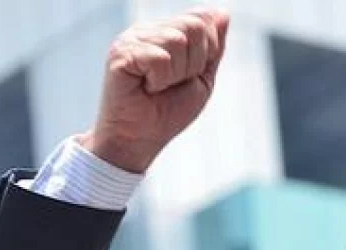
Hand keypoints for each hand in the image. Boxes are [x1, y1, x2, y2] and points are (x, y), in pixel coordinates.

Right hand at [79, 8, 229, 172]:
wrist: (140, 140)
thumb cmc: (167, 112)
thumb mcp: (201, 78)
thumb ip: (213, 46)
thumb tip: (224, 13)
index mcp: (165, 32)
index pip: (201, 20)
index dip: (206, 53)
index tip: (187, 76)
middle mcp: (147, 30)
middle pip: (194, 27)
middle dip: (193, 64)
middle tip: (172, 84)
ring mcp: (131, 39)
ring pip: (177, 41)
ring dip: (176, 74)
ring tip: (157, 87)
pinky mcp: (121, 53)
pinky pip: (160, 58)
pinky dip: (160, 80)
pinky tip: (146, 88)